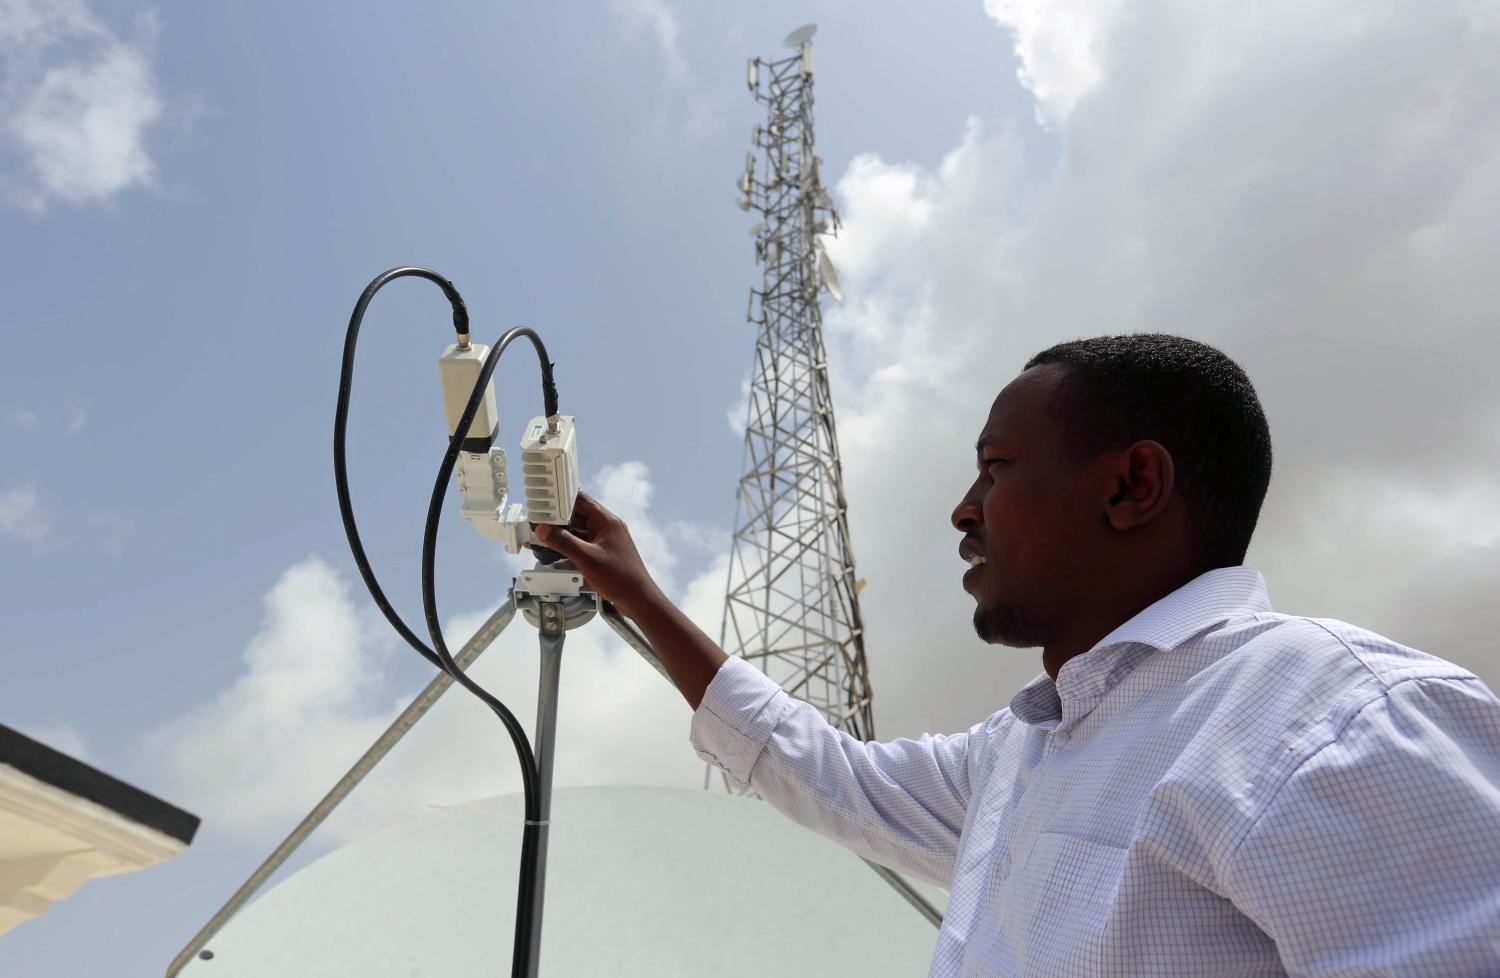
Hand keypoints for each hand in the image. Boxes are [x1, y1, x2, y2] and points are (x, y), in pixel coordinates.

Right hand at [531, 491, 666, 620]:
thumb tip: (543, 530)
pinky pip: (582, 544)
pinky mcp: (603, 553)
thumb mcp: (587, 559)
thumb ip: (563, 542)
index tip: (542, 504)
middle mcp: (607, 527)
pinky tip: (555, 552)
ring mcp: (605, 540)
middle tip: (537, 523)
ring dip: (561, 535)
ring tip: (541, 538)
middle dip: (557, 520)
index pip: (580, 500)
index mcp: (606, 521)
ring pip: (578, 531)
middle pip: (577, 515)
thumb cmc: (620, 578)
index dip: (560, 500)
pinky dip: (569, 546)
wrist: (638, 599)